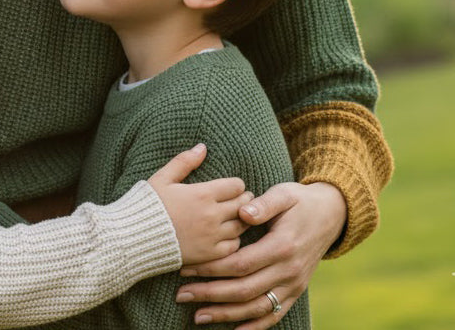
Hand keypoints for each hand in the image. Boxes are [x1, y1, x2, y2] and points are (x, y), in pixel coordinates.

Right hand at [147, 144, 251, 265]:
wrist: (135, 238)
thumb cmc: (148, 204)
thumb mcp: (163, 177)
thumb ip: (184, 161)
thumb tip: (202, 147)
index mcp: (202, 194)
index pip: (236, 186)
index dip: (236, 184)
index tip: (232, 186)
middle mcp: (211, 215)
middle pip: (243, 205)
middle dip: (243, 200)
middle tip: (240, 199)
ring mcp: (212, 237)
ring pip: (241, 226)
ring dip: (242, 219)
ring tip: (237, 215)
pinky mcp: (209, 255)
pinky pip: (233, 246)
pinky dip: (234, 240)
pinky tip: (227, 235)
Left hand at [175, 181, 346, 327]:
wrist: (330, 215)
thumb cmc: (298, 201)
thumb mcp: (283, 194)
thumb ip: (263, 204)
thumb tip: (242, 212)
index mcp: (282, 246)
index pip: (241, 264)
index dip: (213, 269)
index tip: (187, 269)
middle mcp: (289, 270)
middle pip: (245, 290)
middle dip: (211, 295)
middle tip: (181, 295)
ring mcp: (294, 284)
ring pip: (257, 307)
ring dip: (227, 315)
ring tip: (197, 316)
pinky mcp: (296, 291)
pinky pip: (274, 314)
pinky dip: (254, 326)